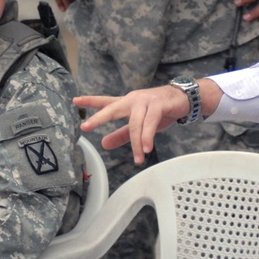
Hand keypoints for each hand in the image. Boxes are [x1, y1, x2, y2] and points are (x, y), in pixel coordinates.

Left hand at [74, 85, 195, 164]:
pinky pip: (150, 123)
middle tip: (86, 127)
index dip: (90, 101)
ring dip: (136, 142)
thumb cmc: (160, 110)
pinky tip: (146, 148)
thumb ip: (121, 134)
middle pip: (112, 108)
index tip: (74, 101)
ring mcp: (145, 101)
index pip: (106, 102)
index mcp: (126, 103)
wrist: (184, 99)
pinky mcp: (158, 105)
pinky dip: (147, 137)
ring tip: (137, 159)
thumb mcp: (139, 124)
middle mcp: (133, 100)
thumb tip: (103, 144)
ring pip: (135, 123)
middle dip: (99, 118)